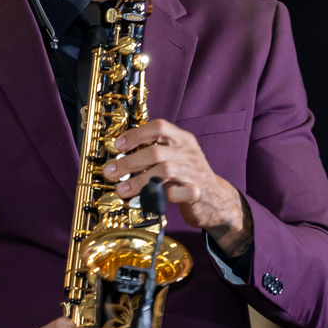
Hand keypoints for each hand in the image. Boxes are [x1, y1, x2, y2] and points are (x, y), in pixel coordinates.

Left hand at [101, 119, 252, 256]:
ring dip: (139, 181)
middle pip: (156, 151)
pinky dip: (159, 196)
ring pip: (164, 171)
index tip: (118, 145)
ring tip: (122, 189)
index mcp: (182, 139)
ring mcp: (194, 173)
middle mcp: (188, 153)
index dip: (137, 134)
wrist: (216, 199)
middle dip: (130, 162)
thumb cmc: (188, 176)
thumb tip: (121, 153)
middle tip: (111, 171)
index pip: (159, 127)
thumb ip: (154, 150)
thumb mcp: (175, 156)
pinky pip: (175, 193)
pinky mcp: (196, 193)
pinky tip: (147, 200)